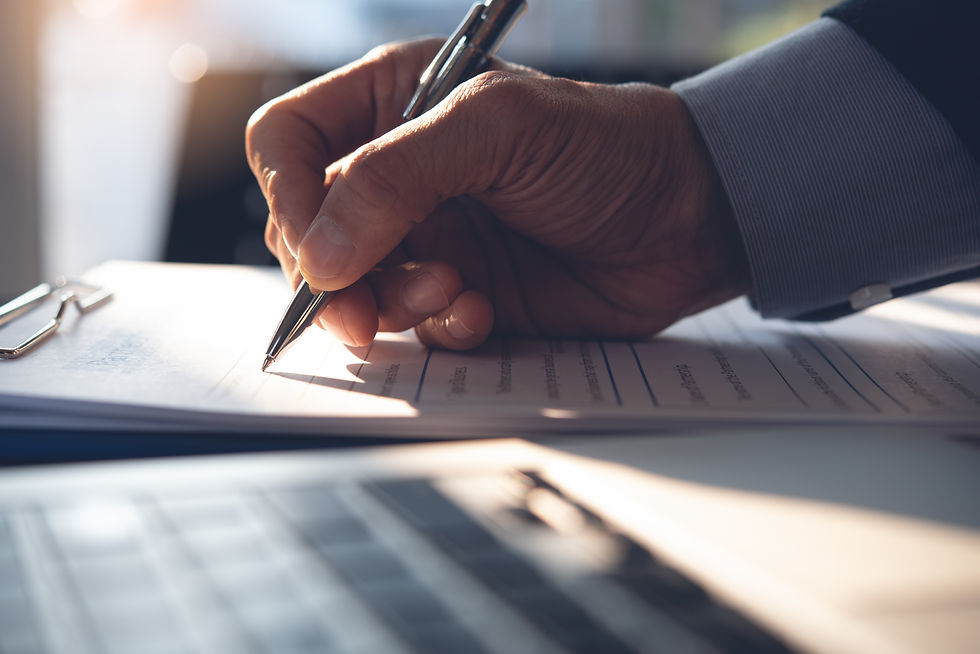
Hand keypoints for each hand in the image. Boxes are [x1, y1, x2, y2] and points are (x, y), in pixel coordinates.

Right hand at [246, 39, 749, 349]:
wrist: (685, 219)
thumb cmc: (604, 145)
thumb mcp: (496, 129)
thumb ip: (395, 177)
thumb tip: (319, 252)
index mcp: (392, 105)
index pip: (288, 143)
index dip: (286, 192)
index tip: (315, 243)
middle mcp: (397, 174)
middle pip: (307, 230)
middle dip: (334, 271)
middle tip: (366, 300)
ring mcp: (424, 238)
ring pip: (351, 289)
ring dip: (391, 302)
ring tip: (453, 288)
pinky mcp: (457, 293)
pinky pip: (411, 328)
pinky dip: (439, 328)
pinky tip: (482, 310)